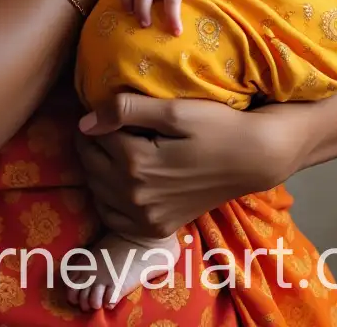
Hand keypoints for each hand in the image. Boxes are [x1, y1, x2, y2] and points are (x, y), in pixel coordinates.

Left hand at [75, 94, 291, 240]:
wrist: (251, 160)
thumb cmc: (215, 127)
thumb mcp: (173, 110)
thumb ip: (126, 110)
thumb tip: (84, 121)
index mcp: (136, 162)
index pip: (93, 136)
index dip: (93, 118)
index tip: (100, 108)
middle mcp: (136, 195)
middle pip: (90, 164)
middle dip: (90, 142)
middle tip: (103, 125)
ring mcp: (145, 216)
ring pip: (97, 190)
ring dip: (96, 167)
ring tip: (111, 147)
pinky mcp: (156, 228)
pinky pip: (113, 216)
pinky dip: (107, 197)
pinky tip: (120, 178)